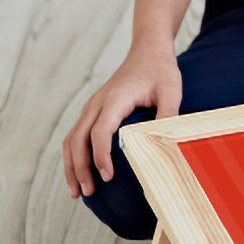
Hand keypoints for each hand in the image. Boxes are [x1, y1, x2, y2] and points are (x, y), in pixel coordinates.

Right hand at [62, 43, 182, 199]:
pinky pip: (76, 135)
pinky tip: (81, 174)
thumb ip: (168, 115)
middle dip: (80, 168)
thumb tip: (167, 143)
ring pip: (71, 139)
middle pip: (78, 139)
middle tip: (88, 193)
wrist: (147, 50)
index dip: (100, 155)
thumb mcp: (172, 91)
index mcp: (115, 98)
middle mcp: (97, 103)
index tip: (106, 177)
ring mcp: (92, 106)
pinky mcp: (93, 110)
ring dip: (71, 165)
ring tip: (77, 192)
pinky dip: (74, 155)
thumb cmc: (161, 71)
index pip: (100, 131)